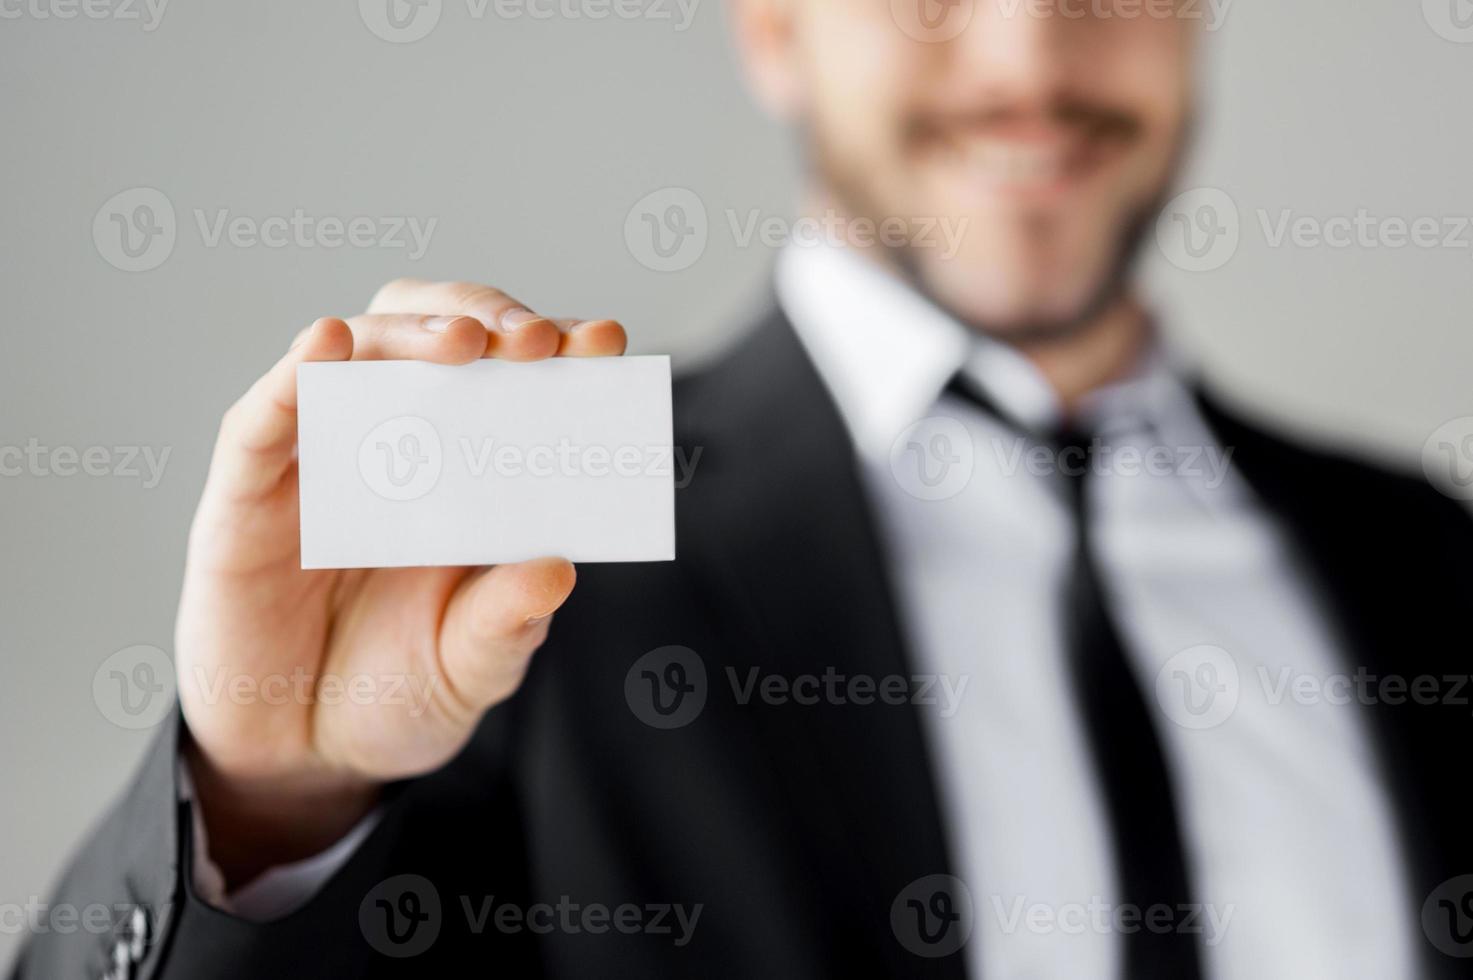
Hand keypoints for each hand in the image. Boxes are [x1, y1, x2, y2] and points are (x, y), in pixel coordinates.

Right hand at [175, 279, 626, 886]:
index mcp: (472, 469)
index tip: (603, 340)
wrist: (300, 751)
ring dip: (411, 333)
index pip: (516, 380)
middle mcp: (398, 441)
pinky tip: (327, 345)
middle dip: (491, 320)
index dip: (559, 349)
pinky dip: (293, 375)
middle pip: (438, 333)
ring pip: (359, 350)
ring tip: (462, 342)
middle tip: (533, 342)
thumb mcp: (471, 666)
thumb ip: (508, 622)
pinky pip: (263, 418)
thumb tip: (558, 572)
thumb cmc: (396, 689)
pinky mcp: (247, 491)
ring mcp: (321, 456)